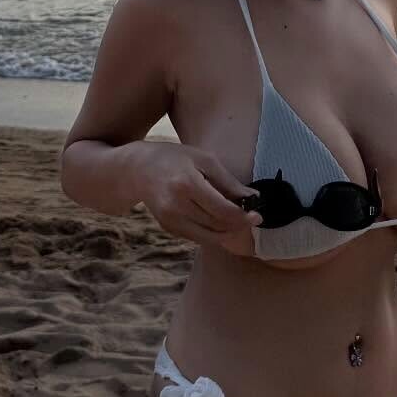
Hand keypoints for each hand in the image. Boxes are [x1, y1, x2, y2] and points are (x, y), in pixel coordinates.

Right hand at [137, 143, 264, 256]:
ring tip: (239, 222)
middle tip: (252, 218)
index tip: (258, 214)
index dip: (244, 217)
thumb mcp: (204, 160)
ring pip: (209, 237)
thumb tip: (253, 197)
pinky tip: (221, 222)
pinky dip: (213, 233)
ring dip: (228, 233)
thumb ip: (228, 181)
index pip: (222, 211)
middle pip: (217, 226)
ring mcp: (170, 221)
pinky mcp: (168, 228)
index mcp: (187, 185)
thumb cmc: (175, 158)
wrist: (138, 169)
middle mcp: (176, 206)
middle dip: (238, 225)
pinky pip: (198, 237)